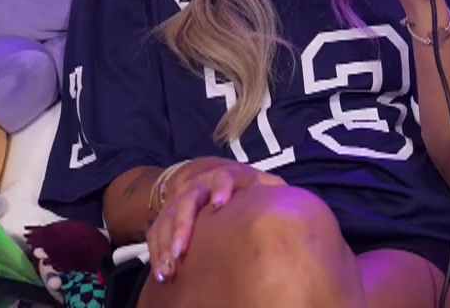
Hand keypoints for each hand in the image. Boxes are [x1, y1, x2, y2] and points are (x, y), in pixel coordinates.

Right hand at [147, 159, 282, 282]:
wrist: (210, 176)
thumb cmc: (244, 187)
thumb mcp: (261, 184)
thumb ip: (272, 190)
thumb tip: (293, 202)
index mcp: (226, 176)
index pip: (223, 178)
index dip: (221, 188)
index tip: (219, 205)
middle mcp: (198, 185)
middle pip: (186, 202)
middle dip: (182, 227)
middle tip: (182, 252)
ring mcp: (180, 199)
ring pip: (167, 219)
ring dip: (166, 245)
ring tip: (169, 270)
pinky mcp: (167, 215)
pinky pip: (156, 232)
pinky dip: (157, 252)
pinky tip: (162, 273)